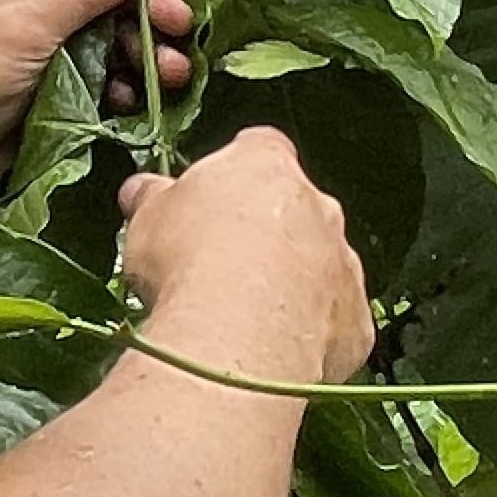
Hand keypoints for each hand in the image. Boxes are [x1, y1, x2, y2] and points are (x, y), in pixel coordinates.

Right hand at [116, 127, 371, 384]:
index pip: (260, 146)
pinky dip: (311, 331)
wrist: (235, 334)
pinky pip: (335, 321)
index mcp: (267, 166)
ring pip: (322, 266)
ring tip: (247, 316)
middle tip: (225, 263)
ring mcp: (344, 264)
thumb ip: (152, 197)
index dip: (237, 168)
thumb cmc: (187, 259)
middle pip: (298, 209)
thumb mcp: (148, 217)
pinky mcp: (356, 323)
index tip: (212, 194)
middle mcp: (319, 207)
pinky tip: (273, 350)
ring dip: (294, 282)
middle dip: (269, 230)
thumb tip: (140, 189)